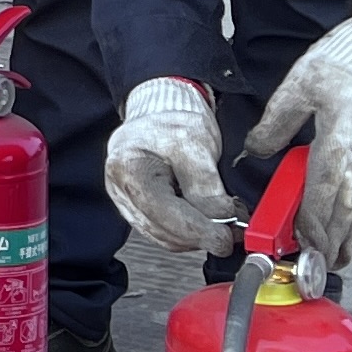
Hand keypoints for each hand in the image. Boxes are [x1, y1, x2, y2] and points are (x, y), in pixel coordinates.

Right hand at [105, 76, 239, 254]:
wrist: (162, 112)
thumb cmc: (172, 121)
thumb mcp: (196, 144)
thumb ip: (206, 186)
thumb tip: (222, 220)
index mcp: (129, 167)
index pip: (162, 211)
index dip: (196, 230)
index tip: (225, 238)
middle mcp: (120, 188)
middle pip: (161, 230)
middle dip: (198, 236)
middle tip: (231, 234)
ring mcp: (126, 201)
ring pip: (162, 236)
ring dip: (194, 238)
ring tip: (222, 227)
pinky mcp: (137, 209)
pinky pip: (162, 231)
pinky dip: (186, 234)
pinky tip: (204, 224)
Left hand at [243, 13, 351, 266]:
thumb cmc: (344, 61)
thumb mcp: (299, 86)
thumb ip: (275, 124)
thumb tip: (256, 150)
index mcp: (344, 134)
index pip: (327, 192)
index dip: (314, 223)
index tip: (303, 241)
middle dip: (335, 239)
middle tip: (320, 261)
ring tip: (339, 250)